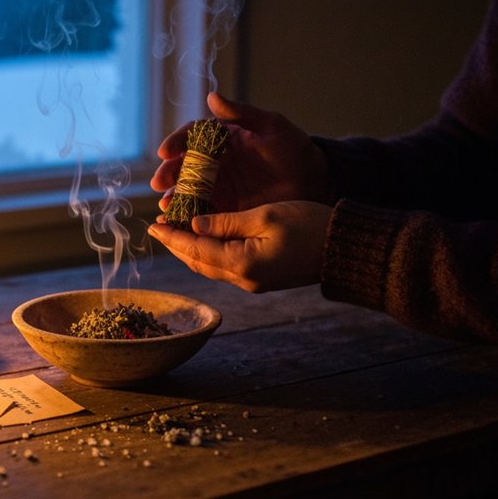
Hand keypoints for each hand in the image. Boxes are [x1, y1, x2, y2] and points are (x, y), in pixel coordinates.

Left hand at [148, 201, 332, 292]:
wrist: (344, 250)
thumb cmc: (310, 226)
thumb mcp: (266, 215)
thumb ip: (227, 221)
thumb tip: (195, 224)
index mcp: (242, 263)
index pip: (195, 249)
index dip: (172, 236)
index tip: (153, 226)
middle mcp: (243, 279)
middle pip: (198, 262)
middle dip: (176, 245)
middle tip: (157, 228)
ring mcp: (252, 282)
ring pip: (210, 267)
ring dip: (190, 251)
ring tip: (174, 233)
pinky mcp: (261, 279)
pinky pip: (224, 268)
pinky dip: (208, 254)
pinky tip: (203, 241)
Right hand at [150, 92, 328, 211]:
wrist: (313, 179)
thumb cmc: (293, 147)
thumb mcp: (271, 125)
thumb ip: (242, 112)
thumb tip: (212, 96)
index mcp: (221, 138)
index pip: (191, 137)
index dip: (176, 143)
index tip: (165, 151)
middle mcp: (215, 162)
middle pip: (184, 166)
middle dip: (169, 174)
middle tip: (159, 182)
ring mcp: (219, 186)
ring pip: (189, 191)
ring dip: (174, 197)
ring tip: (166, 204)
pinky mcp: (226, 208)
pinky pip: (203, 212)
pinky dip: (189, 217)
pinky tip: (179, 222)